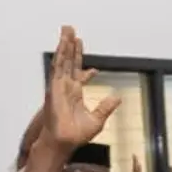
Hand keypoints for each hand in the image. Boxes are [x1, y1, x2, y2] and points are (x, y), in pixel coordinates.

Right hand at [42, 26, 120, 150]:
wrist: (65, 142)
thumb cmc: (76, 135)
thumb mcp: (98, 119)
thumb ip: (106, 107)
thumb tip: (117, 97)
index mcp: (75, 93)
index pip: (77, 71)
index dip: (79, 59)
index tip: (81, 46)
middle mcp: (65, 87)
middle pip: (68, 61)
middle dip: (70, 45)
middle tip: (71, 30)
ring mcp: (58, 86)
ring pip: (62, 60)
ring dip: (64, 45)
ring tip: (67, 30)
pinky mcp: (54, 87)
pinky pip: (57, 67)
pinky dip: (60, 55)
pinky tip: (63, 44)